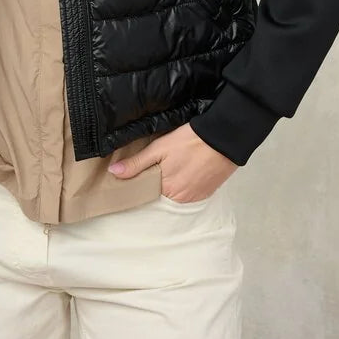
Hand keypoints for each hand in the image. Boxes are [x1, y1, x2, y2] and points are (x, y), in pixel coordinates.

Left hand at [107, 122, 238, 201]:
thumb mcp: (160, 148)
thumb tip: (114, 173)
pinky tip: (185, 172)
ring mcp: (196, 198)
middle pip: (162, 195)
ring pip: (176, 195)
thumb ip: (137, 163)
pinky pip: (189, 193)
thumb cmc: (190, 141)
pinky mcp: (207, 193)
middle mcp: (181, 200)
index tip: (139, 175)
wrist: (224, 138)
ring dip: (172, 185)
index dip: (142, 184)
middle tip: (158, 167)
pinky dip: (185, 185)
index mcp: (167, 191)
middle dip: (157, 184)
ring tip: (173, 168)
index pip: (147, 194)